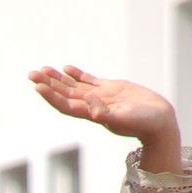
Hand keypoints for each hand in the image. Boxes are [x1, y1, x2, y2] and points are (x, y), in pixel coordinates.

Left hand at [28, 65, 182, 173]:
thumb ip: (106, 113)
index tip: (38, 86)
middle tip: (31, 74)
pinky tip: (66, 68)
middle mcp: (92, 106)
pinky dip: (77, 75)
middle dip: (47, 84)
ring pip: (74, 86)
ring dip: (57, 79)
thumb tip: (90, 104)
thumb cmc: (144, 123)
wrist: (159, 121)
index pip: (65, 105)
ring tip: (42, 69)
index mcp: (92, 114)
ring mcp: (100, 97)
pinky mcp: (111, 89)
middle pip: (64, 94)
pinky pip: (89, 81)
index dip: (51, 96)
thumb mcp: (125, 118)